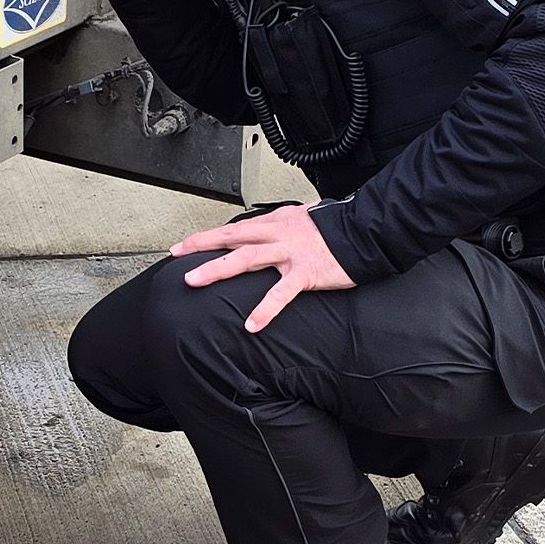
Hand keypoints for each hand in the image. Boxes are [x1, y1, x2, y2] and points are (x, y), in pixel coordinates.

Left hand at [171, 203, 355, 332]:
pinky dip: (265, 309)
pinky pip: (281, 293)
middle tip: (179, 259)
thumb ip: (284, 225)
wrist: (366, 232)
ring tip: (196, 281)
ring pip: (247, 258)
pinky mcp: (306, 272)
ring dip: (219, 269)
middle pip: (232, 238)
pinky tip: (252, 324)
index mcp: (276, 222)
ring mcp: (290, 252)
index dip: (207, 236)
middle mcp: (278, 233)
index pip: (234, 228)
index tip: (183, 245)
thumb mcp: (304, 219)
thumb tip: (271, 226)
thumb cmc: (336, 229)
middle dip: (202, 247)